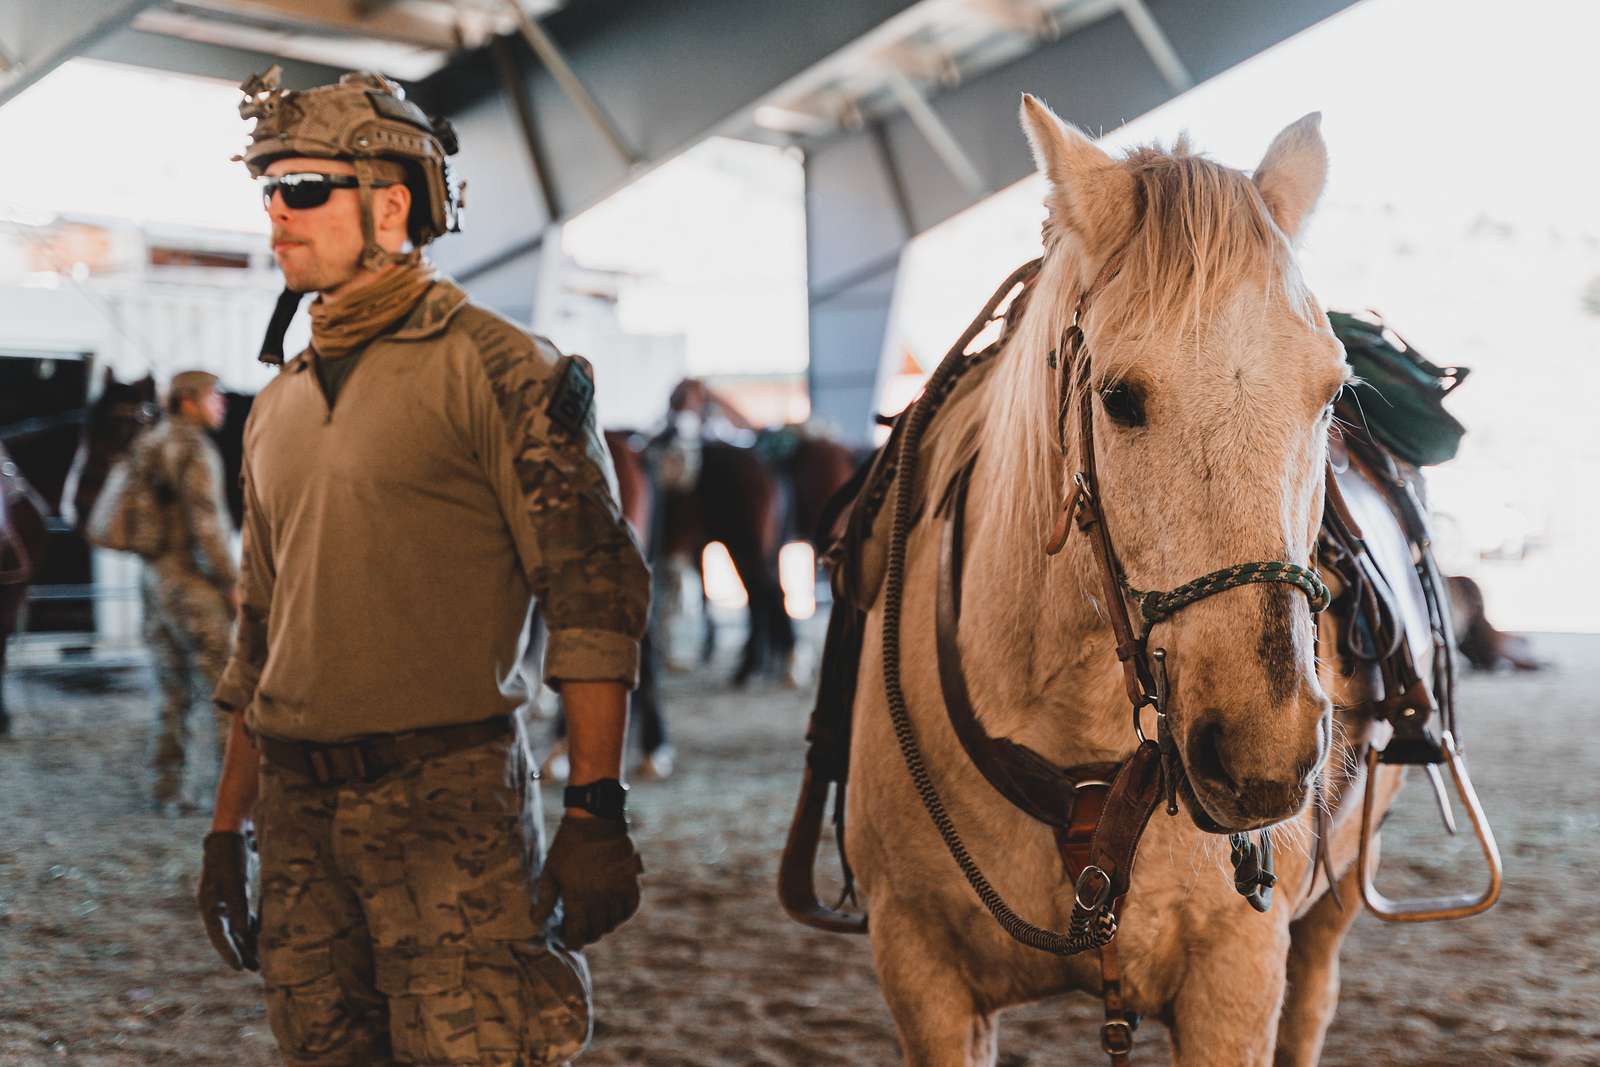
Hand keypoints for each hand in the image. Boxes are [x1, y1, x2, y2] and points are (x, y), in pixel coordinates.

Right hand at [198, 831, 258, 970]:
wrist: (232, 832)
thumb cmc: (232, 856)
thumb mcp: (236, 882)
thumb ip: (240, 907)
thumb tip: (244, 934)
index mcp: (209, 904)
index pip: (219, 935)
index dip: (229, 952)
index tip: (240, 968)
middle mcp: (214, 904)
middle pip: (227, 934)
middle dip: (240, 951)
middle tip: (255, 970)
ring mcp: (224, 898)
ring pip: (235, 926)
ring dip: (246, 941)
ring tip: (260, 958)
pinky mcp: (235, 891)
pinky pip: (242, 915)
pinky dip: (250, 926)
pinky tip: (260, 935)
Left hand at [531, 815, 642, 948]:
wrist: (596, 821)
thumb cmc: (568, 846)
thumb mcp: (550, 870)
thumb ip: (543, 899)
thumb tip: (536, 922)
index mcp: (577, 898)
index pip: (576, 935)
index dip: (571, 942)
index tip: (567, 940)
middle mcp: (599, 899)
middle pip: (596, 931)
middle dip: (586, 935)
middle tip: (579, 929)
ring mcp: (617, 891)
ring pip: (613, 923)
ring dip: (603, 926)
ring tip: (595, 919)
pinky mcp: (631, 881)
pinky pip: (631, 908)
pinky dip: (623, 915)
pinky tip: (614, 912)